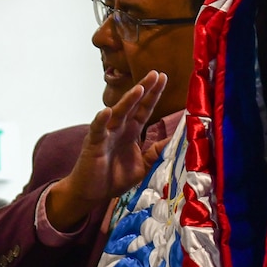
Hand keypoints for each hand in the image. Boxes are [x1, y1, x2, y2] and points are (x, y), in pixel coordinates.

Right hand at [44, 70, 167, 230]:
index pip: (144, 109)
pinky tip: (106, 111)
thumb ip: (156, 152)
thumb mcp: (143, 166)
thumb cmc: (114, 178)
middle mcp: (119, 129)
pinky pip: (97, 130)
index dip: (153, 95)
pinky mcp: (93, 144)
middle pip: (133, 105)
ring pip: (118, 114)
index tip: (163, 78)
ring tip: (139, 89)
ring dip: (127, 101)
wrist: (91, 193)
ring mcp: (105, 134)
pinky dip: (101, 120)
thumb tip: (175, 141)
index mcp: (131, 132)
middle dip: (144, 89)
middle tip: (156, 74)